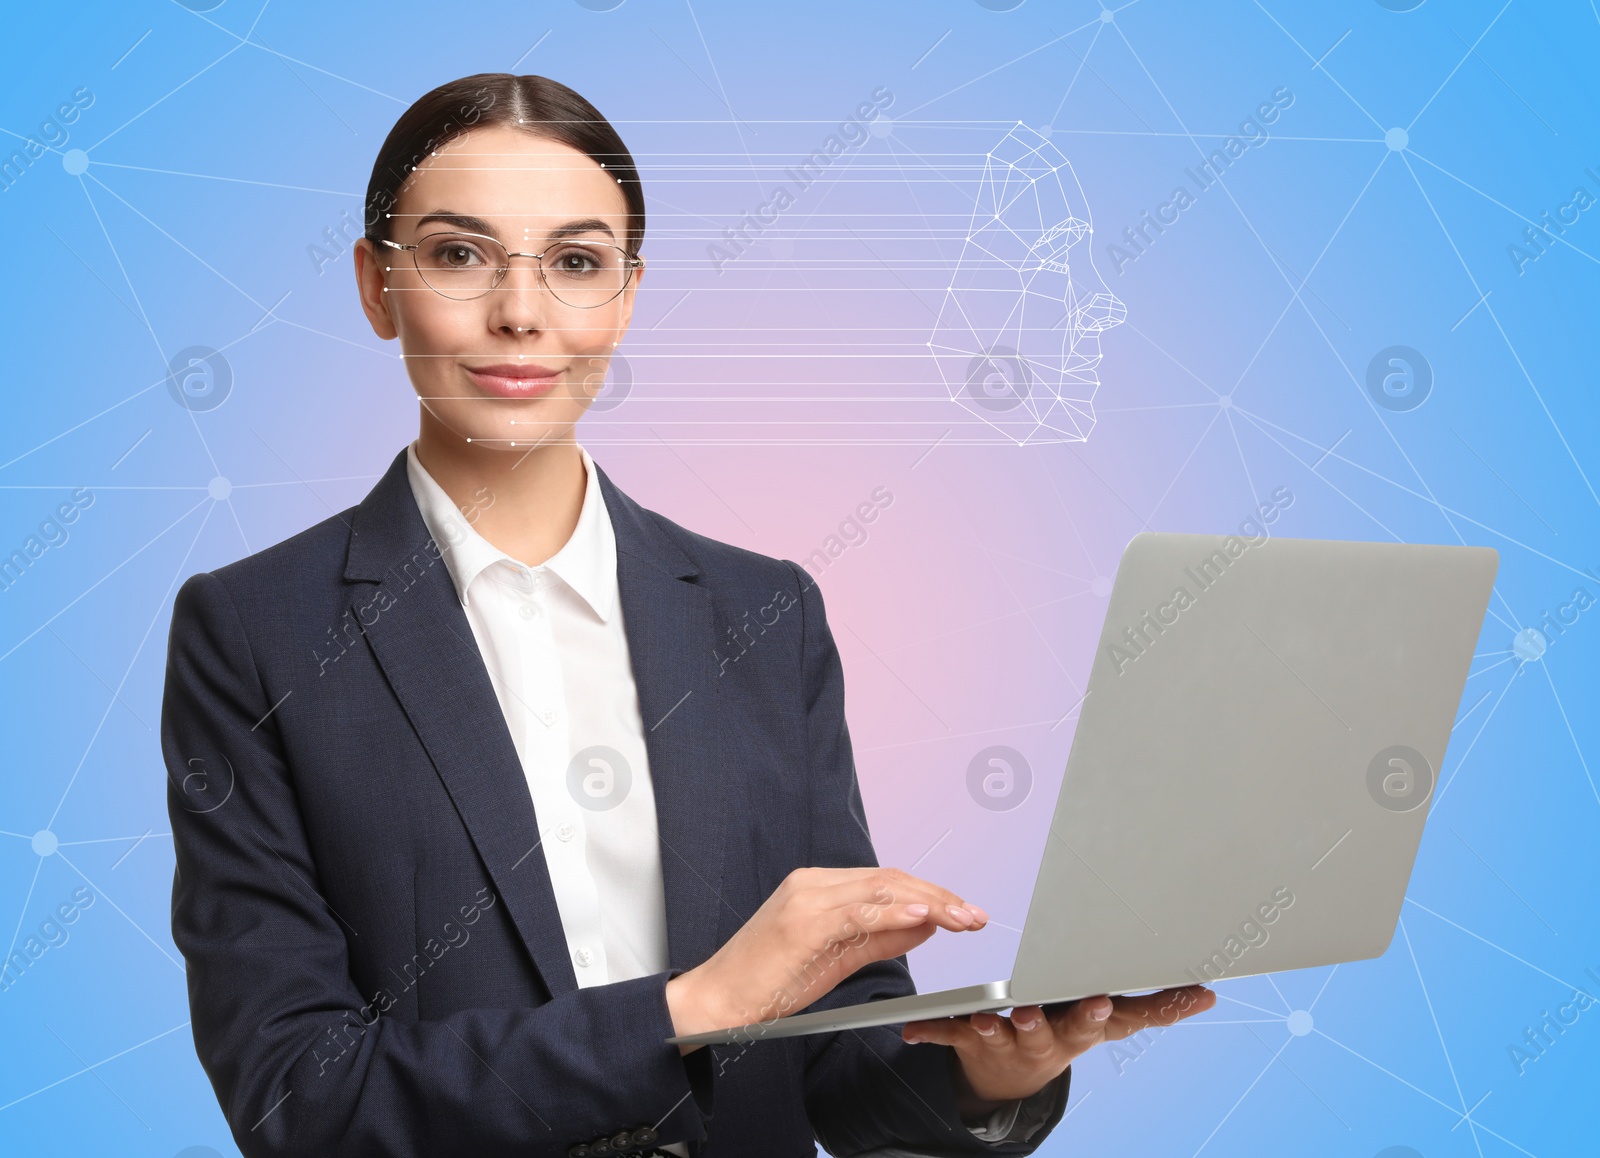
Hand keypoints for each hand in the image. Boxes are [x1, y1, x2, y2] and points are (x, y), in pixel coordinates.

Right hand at [665, 867, 989, 1053]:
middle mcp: (813, 883)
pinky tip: (921, 916)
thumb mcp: (837, 958)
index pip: (887, 881)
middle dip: (939, 895)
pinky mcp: (801, 920)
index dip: (931, 893)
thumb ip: (880, 938)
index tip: (964, 911)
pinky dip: (893, 912)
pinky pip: (857, 911)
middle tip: (975, 915)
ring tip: (962, 917)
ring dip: (928, 902)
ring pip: (880, 889)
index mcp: (819, 887)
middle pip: (890, 879)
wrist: (718, 1001)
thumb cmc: (770, 982)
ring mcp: (806, 897)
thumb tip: (926, 925)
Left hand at [901, 985, 1216, 1105]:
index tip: (1118, 998)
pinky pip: (952, 1035)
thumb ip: (1157, 1006)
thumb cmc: (1065, 1028)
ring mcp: (1012, 1043)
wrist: (1012, 1079)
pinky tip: (912, 1029)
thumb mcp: (1110, 1021)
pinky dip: (932, 1031)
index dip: (1113, 1011)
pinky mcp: (974, 1042)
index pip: (1108, 1020)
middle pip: (1056, 1030)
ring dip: (1000, 1027)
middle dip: (1060, 1019)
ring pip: (1005, 1034)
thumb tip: (1208, 993)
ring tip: (996, 1018)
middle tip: (1058, 1007)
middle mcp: (1050, 1040)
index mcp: (1083, 1028)